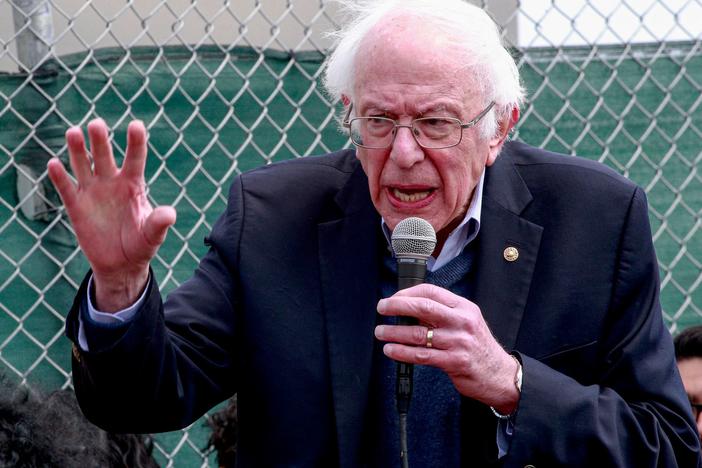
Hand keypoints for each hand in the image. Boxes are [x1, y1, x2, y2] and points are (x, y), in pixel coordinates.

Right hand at [47, 119, 175, 311]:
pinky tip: (54, 164)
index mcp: (134, 185)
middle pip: (105, 156)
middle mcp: (112, 183)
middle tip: (96, 124)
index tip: (136, 125)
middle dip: (100, 140)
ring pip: (83, 165)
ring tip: (73, 132)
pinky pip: (67, 188)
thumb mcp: (152, 235)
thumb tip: (170, 214)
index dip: (135, 142)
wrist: (121, 264)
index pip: (135, 159)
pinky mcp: (76, 207)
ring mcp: (93, 192)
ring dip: (78, 150)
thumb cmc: (141, 245)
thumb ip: (159, 223)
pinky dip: (60, 177)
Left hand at [375, 283, 519, 413]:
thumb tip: (409, 308)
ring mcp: (458, 342)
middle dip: (397, 306)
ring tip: (380, 332)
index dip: (407, 293)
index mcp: (464, 308)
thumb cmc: (478, 347)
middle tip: (381, 308)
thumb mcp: (466, 322)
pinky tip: (390, 350)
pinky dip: (401, 352)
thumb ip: (442, 314)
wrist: (500, 375)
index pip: (431, 292)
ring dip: (394, 332)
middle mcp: (462, 322)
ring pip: (418, 333)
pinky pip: (421, 355)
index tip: (393, 298)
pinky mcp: (454, 362)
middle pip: (423, 307)